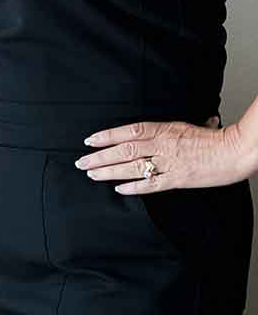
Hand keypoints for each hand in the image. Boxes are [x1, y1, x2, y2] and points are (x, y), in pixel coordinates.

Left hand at [75, 116, 251, 193]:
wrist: (234, 151)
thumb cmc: (213, 138)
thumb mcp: (185, 125)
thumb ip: (167, 129)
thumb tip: (152, 129)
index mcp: (163, 129)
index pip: (128, 131)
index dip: (106, 136)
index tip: (89, 141)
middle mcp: (162, 144)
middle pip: (124, 150)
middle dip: (100, 156)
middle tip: (81, 162)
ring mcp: (169, 163)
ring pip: (132, 167)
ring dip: (110, 171)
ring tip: (93, 174)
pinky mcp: (178, 179)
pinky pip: (151, 184)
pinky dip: (133, 187)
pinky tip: (119, 189)